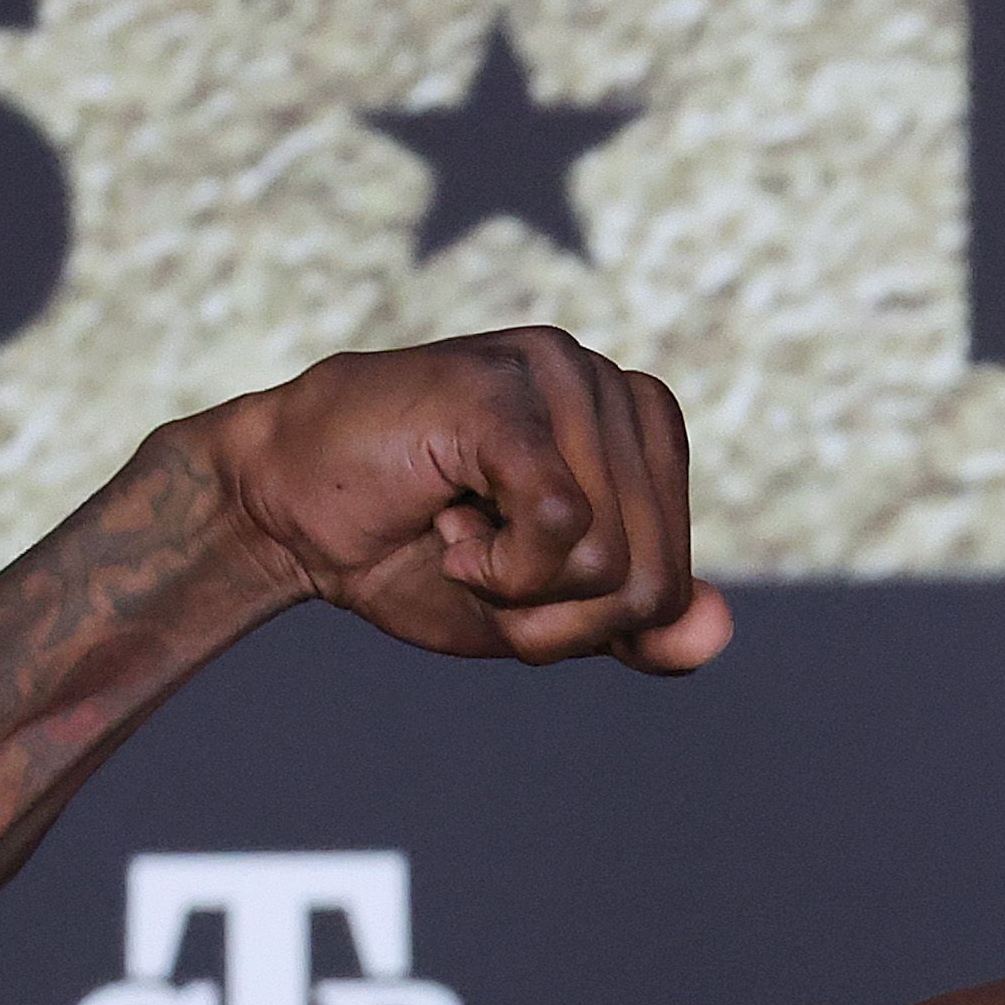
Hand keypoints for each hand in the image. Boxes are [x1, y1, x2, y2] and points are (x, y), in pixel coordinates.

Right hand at [191, 330, 734, 672]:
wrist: (286, 518)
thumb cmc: (412, 556)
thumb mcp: (544, 615)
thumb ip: (635, 626)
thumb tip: (717, 631)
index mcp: (633, 426)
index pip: (674, 577)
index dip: (592, 623)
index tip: (513, 576)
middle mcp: (606, 384)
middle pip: (652, 576)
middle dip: (561, 618)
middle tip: (481, 566)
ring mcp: (559, 373)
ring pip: (609, 562)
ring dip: (520, 591)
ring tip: (459, 531)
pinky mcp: (504, 389)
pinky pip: (563, 528)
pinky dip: (501, 568)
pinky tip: (448, 524)